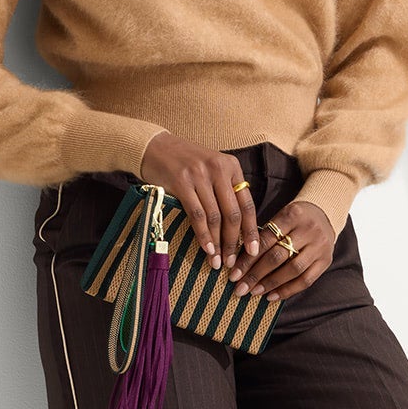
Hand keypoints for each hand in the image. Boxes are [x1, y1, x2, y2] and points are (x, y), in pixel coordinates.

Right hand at [137, 130, 257, 274]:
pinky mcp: (182, 182)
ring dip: (218, 243)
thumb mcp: (211, 170)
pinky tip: (206, 249)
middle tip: (232, 262)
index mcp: (231, 167)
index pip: (247, 204)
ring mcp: (200, 175)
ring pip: (215, 217)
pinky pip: (197, 214)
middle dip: (234, 242)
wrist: (154, 146)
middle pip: (233, 213)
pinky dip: (203, 235)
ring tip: (217, 261)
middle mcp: (219, 169)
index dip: (251, 230)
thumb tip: (237, 227)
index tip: (253, 251)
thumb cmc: (184, 163)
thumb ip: (225, 190)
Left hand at [226, 197, 331, 303]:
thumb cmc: (293, 219)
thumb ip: (262, 236)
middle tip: (240, 288)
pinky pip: (306, 280)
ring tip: (254, 292)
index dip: (248, 259)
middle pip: (278, 256)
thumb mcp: (279, 218)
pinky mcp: (326, 261)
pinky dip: (287, 290)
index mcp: (292, 214)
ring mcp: (320, 246)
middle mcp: (308, 229)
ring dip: (270, 284)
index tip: (234, 273)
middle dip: (256, 274)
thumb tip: (239, 264)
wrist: (324, 215)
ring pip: (292, 270)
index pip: (266, 240)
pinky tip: (271, 297)